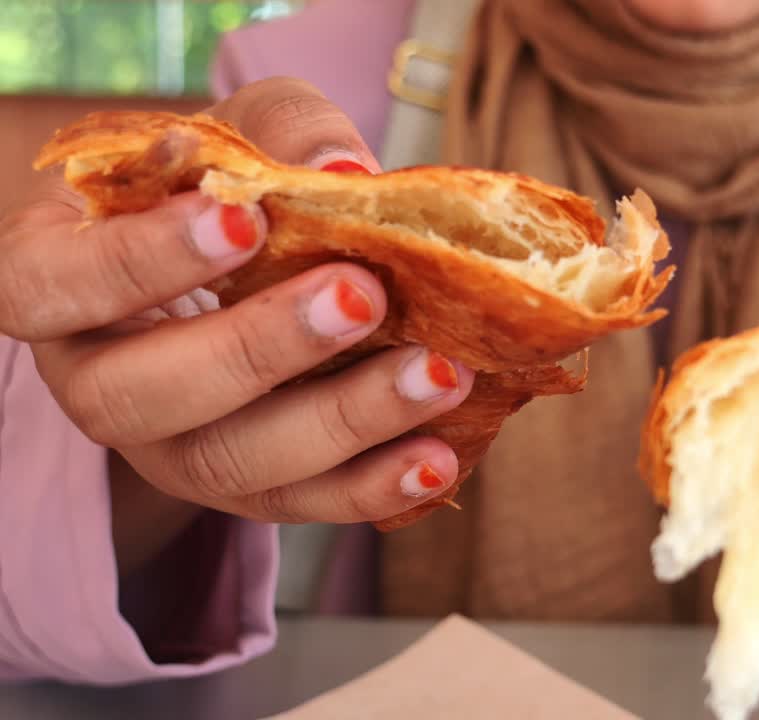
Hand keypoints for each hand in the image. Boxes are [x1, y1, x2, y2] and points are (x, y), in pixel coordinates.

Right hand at [0, 78, 472, 542]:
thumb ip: (283, 131)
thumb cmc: (228, 188)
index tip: (245, 222)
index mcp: (57, 277)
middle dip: (257, 349)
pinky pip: (298, 507)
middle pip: (137, 396)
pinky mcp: (246, 490)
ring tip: (437, 374)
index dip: (139, 261)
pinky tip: (437, 455)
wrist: (249, 266)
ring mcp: (168, 449)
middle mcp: (96, 379)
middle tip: (360, 297)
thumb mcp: (245, 130)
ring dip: (342, 422)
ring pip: (228, 464)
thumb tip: (343, 168)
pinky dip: (373, 487)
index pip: (52, 283)